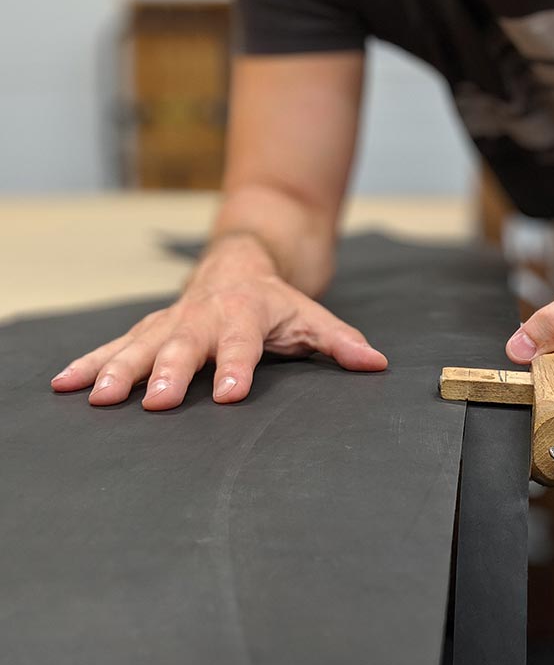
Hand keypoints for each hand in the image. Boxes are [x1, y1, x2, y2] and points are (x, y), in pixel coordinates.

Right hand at [50, 240, 386, 410]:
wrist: (240, 262)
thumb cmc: (277, 301)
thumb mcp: (313, 317)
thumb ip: (341, 343)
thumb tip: (377, 364)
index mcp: (246, 314)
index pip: (242, 344)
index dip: (236, 368)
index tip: (229, 395)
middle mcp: (203, 317)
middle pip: (183, 346)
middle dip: (167, 373)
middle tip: (153, 401)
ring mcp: (171, 322)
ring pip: (140, 345)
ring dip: (118, 371)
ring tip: (99, 400)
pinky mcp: (149, 330)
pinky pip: (114, 346)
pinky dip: (90, 364)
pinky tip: (65, 385)